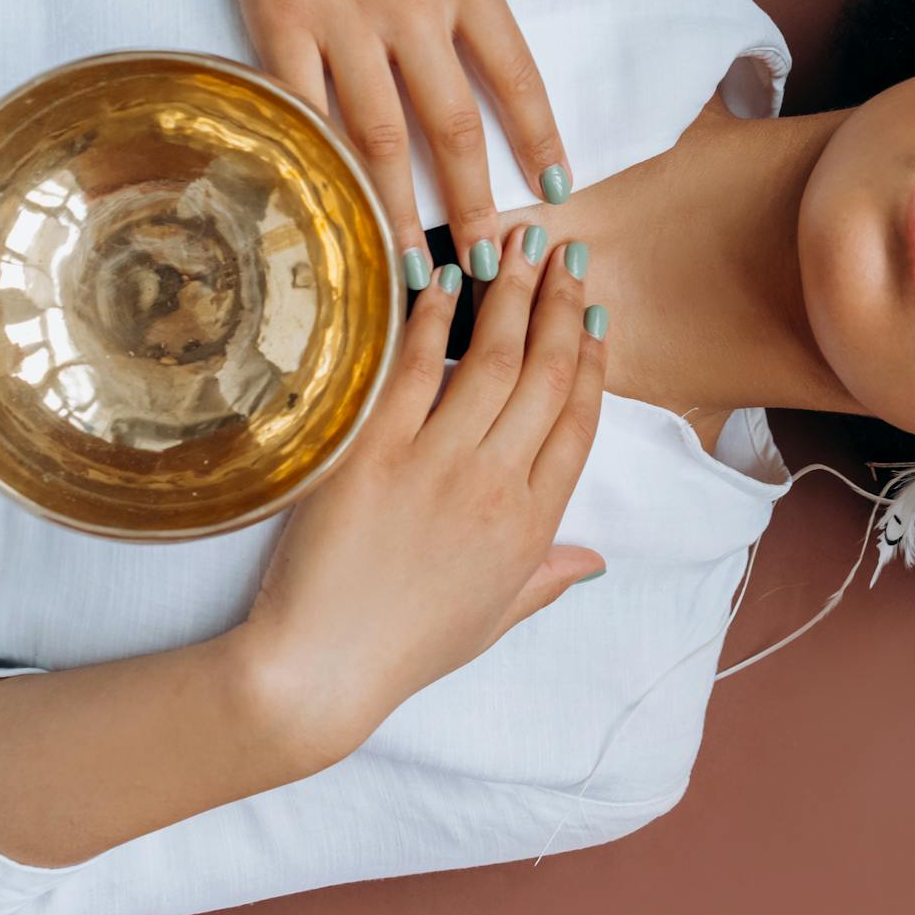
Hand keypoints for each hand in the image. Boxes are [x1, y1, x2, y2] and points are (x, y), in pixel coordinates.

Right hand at [185, 0, 582, 284]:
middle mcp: (410, 7)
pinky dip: (321, 160)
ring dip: (401, 205)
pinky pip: (304, 107)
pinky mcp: (276, 19)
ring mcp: (342, 18)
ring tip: (413, 265)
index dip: (539, 138)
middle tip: (489, 265)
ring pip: (381, 133)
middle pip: (453, 125)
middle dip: (475, 201)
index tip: (559, 189)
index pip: (515, 74)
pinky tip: (328, 207)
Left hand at [234, 224, 608, 760]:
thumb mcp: (495, 619)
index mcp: (533, 526)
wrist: (319, 670)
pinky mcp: (373, 456)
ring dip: (511, 295)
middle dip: (559, 305)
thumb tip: (593, 560)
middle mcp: (496, 487)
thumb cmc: (404, 648)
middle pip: (544, 376)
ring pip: (491, 362)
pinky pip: (412, 373)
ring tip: (519, 244)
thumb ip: (548, 577)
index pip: (579, 422)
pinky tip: (446, 281)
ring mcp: (436, 468)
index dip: (592, 360)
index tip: (595, 315)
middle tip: (566, 253)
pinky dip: (432, 322)